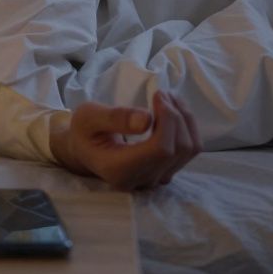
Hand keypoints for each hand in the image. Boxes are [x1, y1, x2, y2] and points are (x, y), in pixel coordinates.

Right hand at [51, 91, 200, 189]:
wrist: (84, 150)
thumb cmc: (84, 131)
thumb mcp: (89, 116)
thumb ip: (115, 118)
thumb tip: (147, 120)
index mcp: (119, 169)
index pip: (161, 149)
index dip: (168, 119)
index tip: (158, 95)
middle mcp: (140, 180)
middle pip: (178, 148)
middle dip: (177, 115)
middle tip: (162, 93)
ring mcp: (154, 180)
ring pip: (188, 150)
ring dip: (185, 120)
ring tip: (168, 99)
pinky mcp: (164, 174)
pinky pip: (188, 152)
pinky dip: (186, 128)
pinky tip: (173, 112)